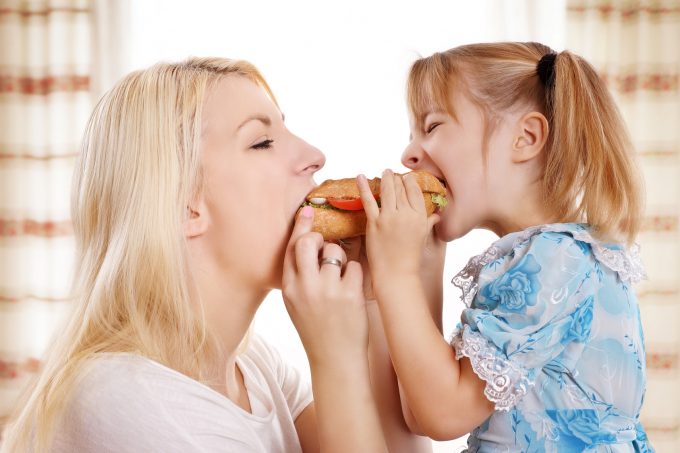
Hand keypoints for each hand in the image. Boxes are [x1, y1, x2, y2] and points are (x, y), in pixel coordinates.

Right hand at [282, 206, 368, 366]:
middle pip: (307, 242)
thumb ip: (298, 278)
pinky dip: (356, 274)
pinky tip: (353, 289)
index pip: (290, 248)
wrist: (335, 361)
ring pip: (335, 251)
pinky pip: (355, 267)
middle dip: (317, 236)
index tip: (307, 212)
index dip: (299, 227)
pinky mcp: (349, 295)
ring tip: (341, 276)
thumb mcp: (296, 305)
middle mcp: (305, 287)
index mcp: (289, 288)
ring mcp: (327, 290)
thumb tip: (306, 246)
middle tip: (324, 242)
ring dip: (341, 258)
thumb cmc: (317, 331)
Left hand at [357, 170, 439, 285]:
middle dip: (396, 179)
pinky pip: (368, 201)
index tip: (406, 176)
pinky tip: (360, 176)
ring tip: (384, 172)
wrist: (396, 273)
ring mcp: (389, 217)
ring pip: (387, 191)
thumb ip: (429, 222)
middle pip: (400, 189)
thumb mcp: (423, 236)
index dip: (409, 181)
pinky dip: (363, 187)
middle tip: (391, 173)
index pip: (414, 191)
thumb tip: (437, 214)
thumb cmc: (411, 257)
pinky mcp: (374, 223)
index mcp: (419, 216)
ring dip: (385, 178)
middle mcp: (405, 213)